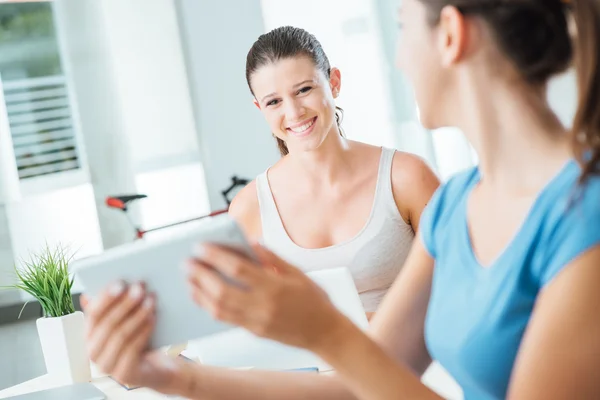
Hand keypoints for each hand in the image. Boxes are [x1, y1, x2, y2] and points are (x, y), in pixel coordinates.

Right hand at [82, 282, 180, 393]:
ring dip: (137, 314)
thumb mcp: (128, 319)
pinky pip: (133, 349)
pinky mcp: (124, 375)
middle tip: (140, 286)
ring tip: (151, 299)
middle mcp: (93, 352)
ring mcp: (107, 366)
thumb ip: (117, 303)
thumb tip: (111, 281)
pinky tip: (153, 317)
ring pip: (121, 334)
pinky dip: (143, 330)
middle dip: (125, 302)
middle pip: (108, 323)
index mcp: (89, 335)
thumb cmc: (141, 337)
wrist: (159, 367)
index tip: (120, 282)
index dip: (106, 297)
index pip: (93, 313)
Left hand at [186, 243, 347, 351]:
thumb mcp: (297, 272)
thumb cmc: (314, 300)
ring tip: (189, 278)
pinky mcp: (253, 332)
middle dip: (200, 275)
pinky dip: (209, 307)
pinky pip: (225, 319)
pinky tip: (201, 296)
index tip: (201, 247)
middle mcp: (262, 306)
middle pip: (221, 290)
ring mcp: (256, 321)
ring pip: (218, 308)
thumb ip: (272, 258)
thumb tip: (250, 243)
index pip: (237, 268)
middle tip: (187, 263)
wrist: (324, 332)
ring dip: (199, 292)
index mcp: (274, 286)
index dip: (216, 256)